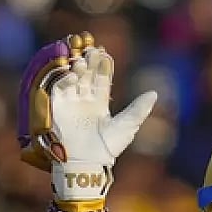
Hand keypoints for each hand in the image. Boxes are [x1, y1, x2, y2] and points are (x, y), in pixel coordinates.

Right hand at [17, 32, 157, 211]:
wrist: (86, 162)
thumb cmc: (108, 148)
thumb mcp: (127, 126)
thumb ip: (139, 109)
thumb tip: (154, 93)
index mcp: (100, 104)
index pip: (101, 79)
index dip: (103, 66)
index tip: (105, 53)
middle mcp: (84, 101)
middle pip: (87, 75)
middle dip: (90, 62)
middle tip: (93, 49)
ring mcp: (70, 104)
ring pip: (73, 79)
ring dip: (78, 67)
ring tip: (84, 58)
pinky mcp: (57, 108)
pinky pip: (60, 88)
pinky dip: (65, 79)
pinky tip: (74, 73)